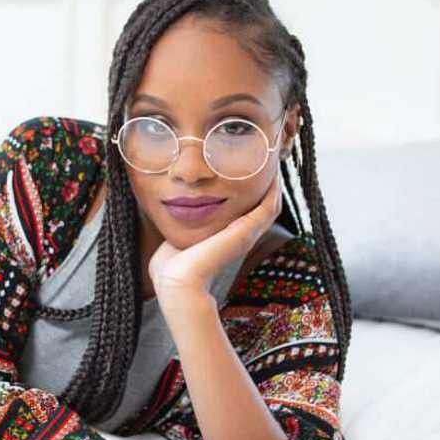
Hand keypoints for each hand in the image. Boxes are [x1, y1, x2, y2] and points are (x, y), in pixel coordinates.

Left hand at [149, 168, 282, 297]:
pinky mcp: (246, 232)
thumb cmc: (170, 267)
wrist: (176, 282)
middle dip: (265, 182)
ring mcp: (246, 234)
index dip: (250, 191)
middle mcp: (240, 236)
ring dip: (273, 182)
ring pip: (271, 204)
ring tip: (272, 158)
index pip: (246, 211)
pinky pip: (269, 206)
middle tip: (266, 157)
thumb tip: (165, 214)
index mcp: (225, 237)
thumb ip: (176, 226)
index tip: (246, 167)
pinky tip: (272, 171)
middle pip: (263, 204)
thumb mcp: (176, 238)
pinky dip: (273, 189)